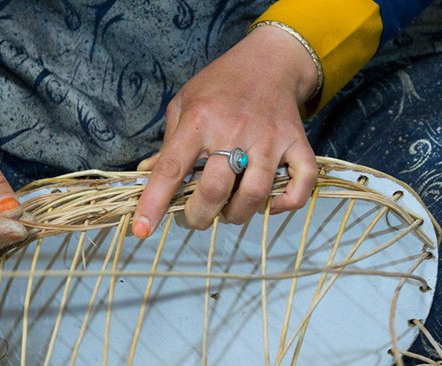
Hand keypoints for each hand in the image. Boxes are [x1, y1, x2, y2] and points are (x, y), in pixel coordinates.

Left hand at [132, 25, 318, 237]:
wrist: (269, 60)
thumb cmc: (219, 85)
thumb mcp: (184, 104)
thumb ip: (167, 142)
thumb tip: (146, 176)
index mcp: (199, 120)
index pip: (171, 168)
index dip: (154, 203)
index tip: (140, 229)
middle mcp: (234, 130)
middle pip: (214, 190)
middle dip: (199, 217)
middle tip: (195, 217)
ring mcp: (269, 138)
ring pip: (254, 194)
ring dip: (236, 215)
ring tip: (227, 212)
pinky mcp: (297, 143)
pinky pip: (301, 183)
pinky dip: (287, 203)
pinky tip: (270, 205)